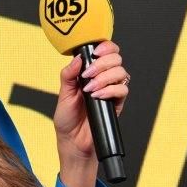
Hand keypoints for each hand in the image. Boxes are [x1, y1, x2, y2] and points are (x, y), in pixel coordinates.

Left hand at [53, 40, 129, 160]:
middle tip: (88, 75)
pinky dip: (110, 90)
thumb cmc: (68, 118)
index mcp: (91, 73)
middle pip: (116, 58)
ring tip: (90, 90)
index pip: (106, 52)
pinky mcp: (117, 102)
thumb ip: (69, 74)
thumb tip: (78, 58)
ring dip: (105, 78)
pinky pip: (123, 89)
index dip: (105, 47)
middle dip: (102, 63)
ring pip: (121, 72)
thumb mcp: (63, 93)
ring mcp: (112, 90)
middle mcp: (104, 78)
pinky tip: (98, 96)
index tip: (95, 53)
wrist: (73, 140)